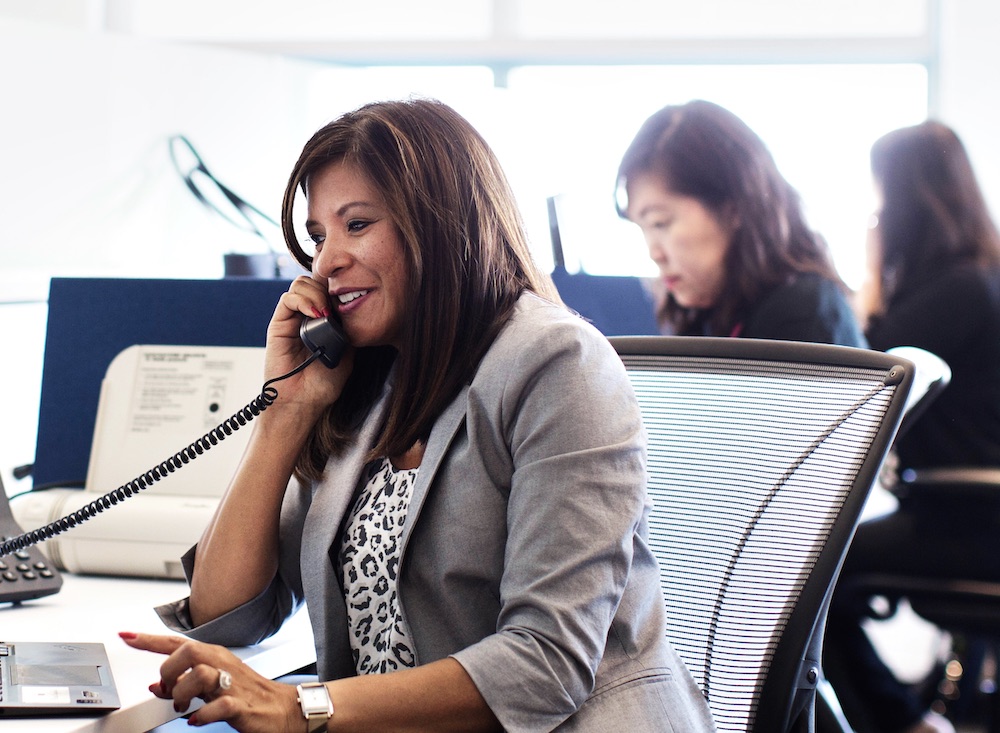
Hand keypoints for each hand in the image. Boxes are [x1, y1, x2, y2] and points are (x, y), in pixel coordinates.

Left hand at [119, 631, 301, 731]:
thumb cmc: (246, 693)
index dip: (149, 640)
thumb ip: (184, 683)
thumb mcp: (211, 685)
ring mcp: (232, 684)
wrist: (281, 709)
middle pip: (187, 651)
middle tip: (168, 690)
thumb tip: (157, 685)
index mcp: (214, 656)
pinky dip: (203, 715)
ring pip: (200, 675)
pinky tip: (197, 719)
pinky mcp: (241, 706)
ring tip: (184, 708)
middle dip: (169, 671)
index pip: (177, 642)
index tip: (126, 636)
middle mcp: (222, 664)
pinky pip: (219, 707)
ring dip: (183, 695)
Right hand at [266, 275, 353, 411]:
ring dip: (316, 293)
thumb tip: (357, 309)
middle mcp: (306, 316)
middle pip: (314, 282)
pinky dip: (303, 300)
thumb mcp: (347, 353)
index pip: (328, 289)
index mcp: (323, 321)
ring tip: (325, 312)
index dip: (339, 287)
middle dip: (327, 287)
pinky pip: (287, 299)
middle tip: (336, 307)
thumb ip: (349, 330)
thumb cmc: (323, 384)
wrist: (304, 402)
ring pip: (301, 285)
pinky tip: (315, 314)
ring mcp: (291, 319)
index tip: (351, 296)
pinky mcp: (278, 325)